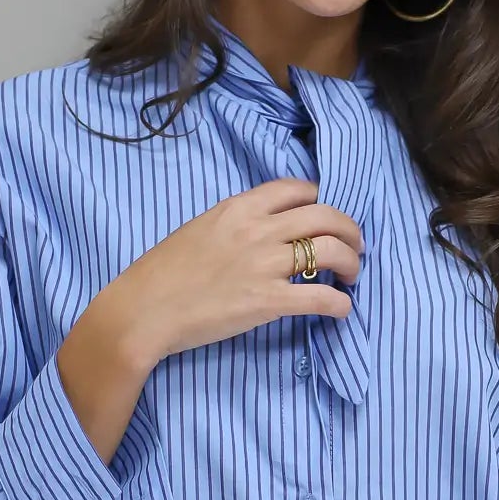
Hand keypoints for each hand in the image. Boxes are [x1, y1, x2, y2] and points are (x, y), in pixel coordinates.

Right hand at [114, 177, 364, 368]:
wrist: (144, 310)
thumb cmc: (162, 274)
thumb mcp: (200, 229)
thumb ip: (236, 225)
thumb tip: (263, 232)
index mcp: (239, 208)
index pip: (297, 189)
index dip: (322, 202)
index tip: (328, 219)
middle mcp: (257, 229)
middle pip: (326, 216)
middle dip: (350, 231)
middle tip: (355, 248)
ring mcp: (264, 264)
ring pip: (331, 250)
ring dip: (352, 263)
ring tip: (351, 276)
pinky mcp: (268, 301)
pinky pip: (321, 296)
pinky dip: (340, 303)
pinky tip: (342, 309)